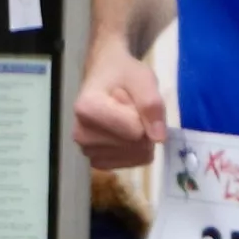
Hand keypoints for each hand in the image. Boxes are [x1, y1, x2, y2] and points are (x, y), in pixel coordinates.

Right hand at [72, 42, 167, 170]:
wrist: (106, 76)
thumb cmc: (122, 74)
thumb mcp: (142, 78)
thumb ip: (151, 104)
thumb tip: (158, 139)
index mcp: (86, 109)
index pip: (134, 130)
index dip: (143, 114)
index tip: (129, 97)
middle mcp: (80, 134)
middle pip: (134, 144)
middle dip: (142, 126)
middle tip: (130, 106)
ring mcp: (87, 151)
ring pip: (135, 155)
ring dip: (141, 138)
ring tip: (126, 117)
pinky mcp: (97, 161)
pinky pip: (132, 164)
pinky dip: (137, 150)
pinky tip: (126, 133)